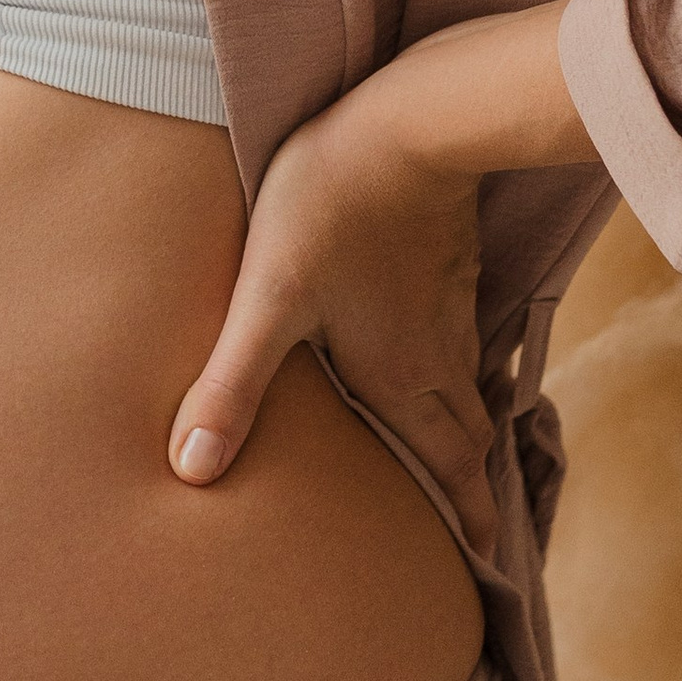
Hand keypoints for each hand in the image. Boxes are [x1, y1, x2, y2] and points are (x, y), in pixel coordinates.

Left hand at [166, 81, 494, 530]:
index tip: (490, 559)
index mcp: (400, 376)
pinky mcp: (452, 261)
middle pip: (469, 434)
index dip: (470, 516)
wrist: (407, 121)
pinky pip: (466, 335)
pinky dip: (464, 368)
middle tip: (482, 526)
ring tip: (465, 453)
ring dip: (471, 426)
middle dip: (475, 483)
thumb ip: (230, 385)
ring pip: (472, 383)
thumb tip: (192, 471)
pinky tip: (444, 359)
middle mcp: (437, 351)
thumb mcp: (266, 299)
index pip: (448, 465)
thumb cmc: (328, 208)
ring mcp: (451, 304)